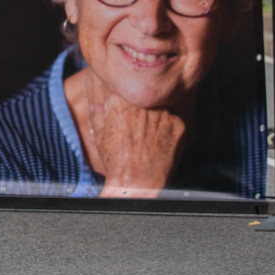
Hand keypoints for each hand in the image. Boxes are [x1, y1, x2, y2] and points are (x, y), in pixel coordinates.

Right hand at [85, 81, 185, 197]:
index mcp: (119, 101)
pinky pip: (175, 122)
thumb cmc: (116, 162)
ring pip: (162, 109)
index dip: (128, 102)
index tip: (127, 113)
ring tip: (150, 138)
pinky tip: (161, 145)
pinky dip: (170, 132)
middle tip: (140, 127)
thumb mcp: (101, 138)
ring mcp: (163, 112)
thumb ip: (98, 117)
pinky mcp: (179, 125)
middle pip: (146, 98)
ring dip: (158, 119)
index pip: (127, 90)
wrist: (136, 184)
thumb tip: (95, 107)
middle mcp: (143, 103)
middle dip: (144, 109)